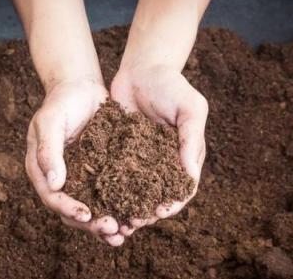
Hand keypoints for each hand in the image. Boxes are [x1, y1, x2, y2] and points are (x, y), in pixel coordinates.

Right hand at [25, 79, 124, 245]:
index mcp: (43, 170)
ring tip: (123, 234)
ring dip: (106, 224)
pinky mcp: (100, 173)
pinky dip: (119, 208)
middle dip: (91, 223)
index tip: (87, 215)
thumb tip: (54, 184)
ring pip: (92, 208)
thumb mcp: (51, 121)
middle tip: (112, 229)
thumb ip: (48, 151)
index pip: (53, 198)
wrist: (81, 87)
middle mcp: (61, 179)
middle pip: (72, 210)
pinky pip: (108, 196)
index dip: (69, 209)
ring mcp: (81, 178)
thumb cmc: (62, 102)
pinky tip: (134, 217)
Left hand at [110, 65, 207, 235]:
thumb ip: (191, 139)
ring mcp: (141, 160)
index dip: (174, 203)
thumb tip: (190, 176)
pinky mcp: (121, 154)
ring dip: (128, 207)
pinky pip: (116, 176)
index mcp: (185, 156)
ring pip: (135, 191)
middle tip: (133, 223)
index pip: (182, 188)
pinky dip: (111, 190)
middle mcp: (164, 162)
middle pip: (158, 196)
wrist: (141, 69)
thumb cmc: (171, 86)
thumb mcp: (190, 108)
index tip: (161, 212)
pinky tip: (100, 200)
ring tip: (116, 220)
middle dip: (147, 212)